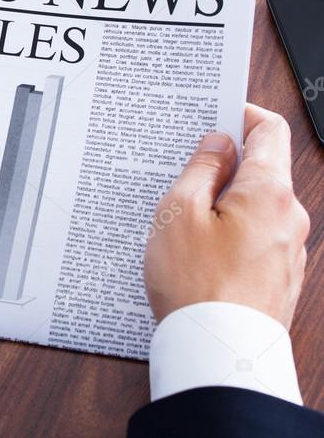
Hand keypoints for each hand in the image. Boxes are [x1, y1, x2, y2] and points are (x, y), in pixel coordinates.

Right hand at [144, 104, 309, 327]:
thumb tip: (217, 146)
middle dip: (225, 167)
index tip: (217, 115)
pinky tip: (200, 253)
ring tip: (184, 223)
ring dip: (225, 205)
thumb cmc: (195, 285)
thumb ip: (200, 170)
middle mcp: (289, 218)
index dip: (242, 116)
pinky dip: (231, 234)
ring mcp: (289, 251)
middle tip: (183, 174)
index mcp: (268, 192)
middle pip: (262, 171)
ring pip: (257, 208)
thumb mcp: (179, 213)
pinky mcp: (280, 278)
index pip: (270, 131)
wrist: (218, 353)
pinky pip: (256, 239)